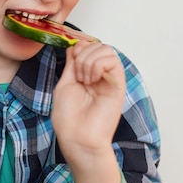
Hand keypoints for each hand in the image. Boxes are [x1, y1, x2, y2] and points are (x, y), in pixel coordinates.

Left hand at [51, 41, 125, 159]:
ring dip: (90, 61)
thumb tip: (76, 46)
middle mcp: (99, 74)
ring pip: (106, 49)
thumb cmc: (69, 118)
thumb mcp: (65, 84)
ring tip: (86, 80)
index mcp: (86, 74)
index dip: (79, 47)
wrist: (77, 138)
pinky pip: (113, 61)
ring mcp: (109, 79)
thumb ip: (72, 64)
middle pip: (96, 45)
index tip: (72, 61)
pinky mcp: (117, 84)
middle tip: (78, 76)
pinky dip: (99, 65)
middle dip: (83, 55)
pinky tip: (93, 80)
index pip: (87, 46)